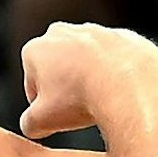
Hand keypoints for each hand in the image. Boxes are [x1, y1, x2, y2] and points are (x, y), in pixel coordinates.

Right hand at [19, 22, 157, 139]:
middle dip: (66, 88)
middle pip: (59, 69)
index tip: (58, 118)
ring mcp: (94, 31)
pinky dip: (117, 74)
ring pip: (88, 63)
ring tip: (101, 102)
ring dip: (92, 80)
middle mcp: (62, 33)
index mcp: (35, 49)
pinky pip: (116, 60)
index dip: (44, 107)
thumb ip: (29, 124)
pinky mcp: (122, 36)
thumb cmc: (81, 98)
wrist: (128, 83)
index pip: (33, 85)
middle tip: (78, 110)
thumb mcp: (42, 122)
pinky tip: (121, 92)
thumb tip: (32, 125)